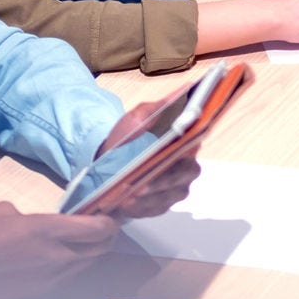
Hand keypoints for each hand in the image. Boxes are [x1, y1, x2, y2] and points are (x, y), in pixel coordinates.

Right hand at [0, 202, 119, 298]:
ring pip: (87, 264)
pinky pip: (71, 276)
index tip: (112, 212)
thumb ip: (32, 215)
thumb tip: (42, 222)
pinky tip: (67, 255)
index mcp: (48, 230)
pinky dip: (76, 264)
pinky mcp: (44, 292)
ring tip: (87, 238)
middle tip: (105, 224)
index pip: (97, 229)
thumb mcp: (4, 210)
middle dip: (108, 236)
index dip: (111, 220)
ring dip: (93, 251)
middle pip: (100, 248)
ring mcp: (52, 278)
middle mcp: (58, 256)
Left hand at [89, 98, 205, 218]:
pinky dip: (141, 209)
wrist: (105, 160)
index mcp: (183, 144)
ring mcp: (173, 189)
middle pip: (184, 177)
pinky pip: (155, 210)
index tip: (168, 157)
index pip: (193, 148)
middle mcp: (184, 168)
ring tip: (129, 196)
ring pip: (170, 197)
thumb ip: (159, 108)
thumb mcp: (139, 117)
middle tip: (142, 184)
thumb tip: (185, 89)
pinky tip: (126, 205)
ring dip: (150, 198)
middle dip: (163, 182)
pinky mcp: (159, 205)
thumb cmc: (126, 138)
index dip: (182, 155)